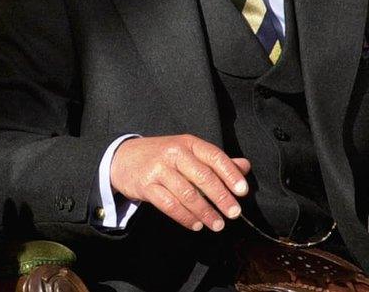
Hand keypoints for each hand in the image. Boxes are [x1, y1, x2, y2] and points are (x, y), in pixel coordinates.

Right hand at [109, 134, 250, 231]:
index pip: (214, 157)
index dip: (230, 174)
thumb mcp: (188, 152)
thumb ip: (215, 161)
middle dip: (221, 197)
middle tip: (234, 214)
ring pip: (187, 193)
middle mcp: (173, 153)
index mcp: (187, 143)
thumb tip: (245, 166)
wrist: (123, 158)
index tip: (243, 192)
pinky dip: (184, 216)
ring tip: (217, 225)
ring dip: (205, 212)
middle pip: (202, 176)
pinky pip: (169, 204)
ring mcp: (158, 169)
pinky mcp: (146, 185)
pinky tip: (195, 224)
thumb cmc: (162, 156)